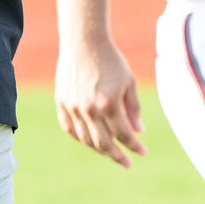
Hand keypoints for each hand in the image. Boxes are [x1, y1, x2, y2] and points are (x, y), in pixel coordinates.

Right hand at [54, 38, 146, 168]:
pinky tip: (90, 140)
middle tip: (127, 163)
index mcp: (109, 103)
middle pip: (104, 144)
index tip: (142, 152)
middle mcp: (89, 108)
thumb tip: (139, 132)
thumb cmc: (110, 60)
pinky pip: (69, 128)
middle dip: (118, 156)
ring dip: (100, 149)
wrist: (83, 41)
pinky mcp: (61, 101)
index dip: (134, 146)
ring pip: (86, 139)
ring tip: (110, 151)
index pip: (124, 135)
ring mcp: (72, 106)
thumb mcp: (128, 82)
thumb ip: (133, 109)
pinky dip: (80, 138)